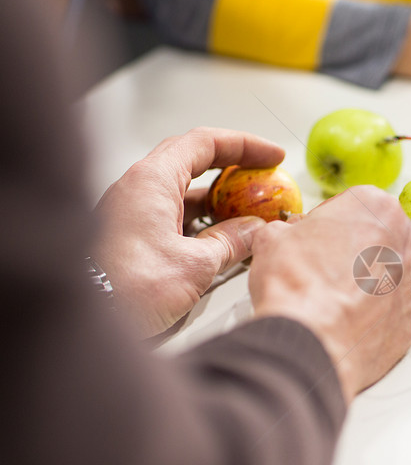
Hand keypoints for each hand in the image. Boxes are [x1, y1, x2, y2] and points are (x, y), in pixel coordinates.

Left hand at [93, 127, 284, 336]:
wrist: (85, 320)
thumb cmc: (126, 288)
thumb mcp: (195, 266)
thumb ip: (230, 243)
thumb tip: (252, 232)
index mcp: (151, 181)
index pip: (204, 144)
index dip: (244, 146)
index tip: (271, 156)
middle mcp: (136, 189)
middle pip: (192, 162)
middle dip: (232, 170)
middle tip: (261, 179)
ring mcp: (130, 212)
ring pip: (182, 192)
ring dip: (217, 200)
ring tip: (248, 216)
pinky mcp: (128, 235)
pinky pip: (171, 215)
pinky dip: (199, 221)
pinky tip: (219, 240)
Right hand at [249, 186, 410, 403]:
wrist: (314, 340)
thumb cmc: (299, 285)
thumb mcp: (274, 237)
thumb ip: (288, 228)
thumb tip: (285, 235)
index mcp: (376, 206)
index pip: (351, 205)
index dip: (326, 224)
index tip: (313, 238)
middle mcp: (404, 239)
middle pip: (376, 237)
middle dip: (351, 250)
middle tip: (321, 268)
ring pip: (385, 274)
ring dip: (362, 281)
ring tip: (329, 297)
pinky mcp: (409, 319)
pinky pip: (388, 309)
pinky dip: (370, 314)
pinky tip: (343, 319)